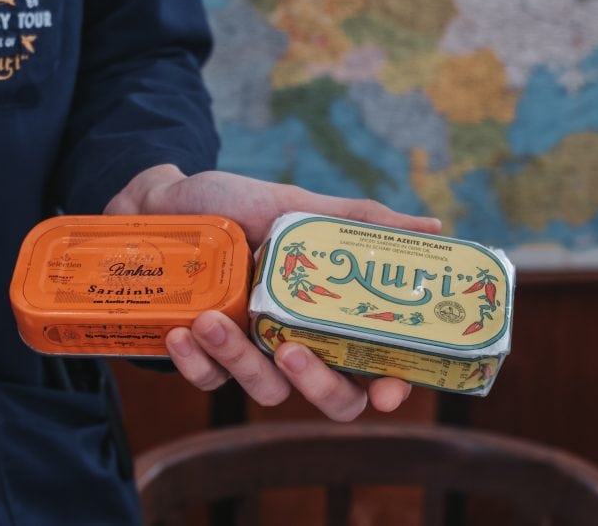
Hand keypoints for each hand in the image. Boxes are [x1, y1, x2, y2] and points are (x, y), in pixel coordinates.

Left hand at [105, 165, 441, 420]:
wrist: (160, 201)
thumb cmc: (233, 203)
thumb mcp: (293, 202)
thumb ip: (357, 220)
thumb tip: (436, 227)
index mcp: (328, 308)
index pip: (374, 362)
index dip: (391, 385)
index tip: (389, 391)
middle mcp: (297, 336)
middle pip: (332, 397)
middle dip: (319, 386)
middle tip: (291, 351)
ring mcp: (252, 350)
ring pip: (266, 390)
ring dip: (240, 360)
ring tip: (211, 319)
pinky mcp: (204, 356)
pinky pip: (208, 381)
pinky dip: (196, 362)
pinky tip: (181, 331)